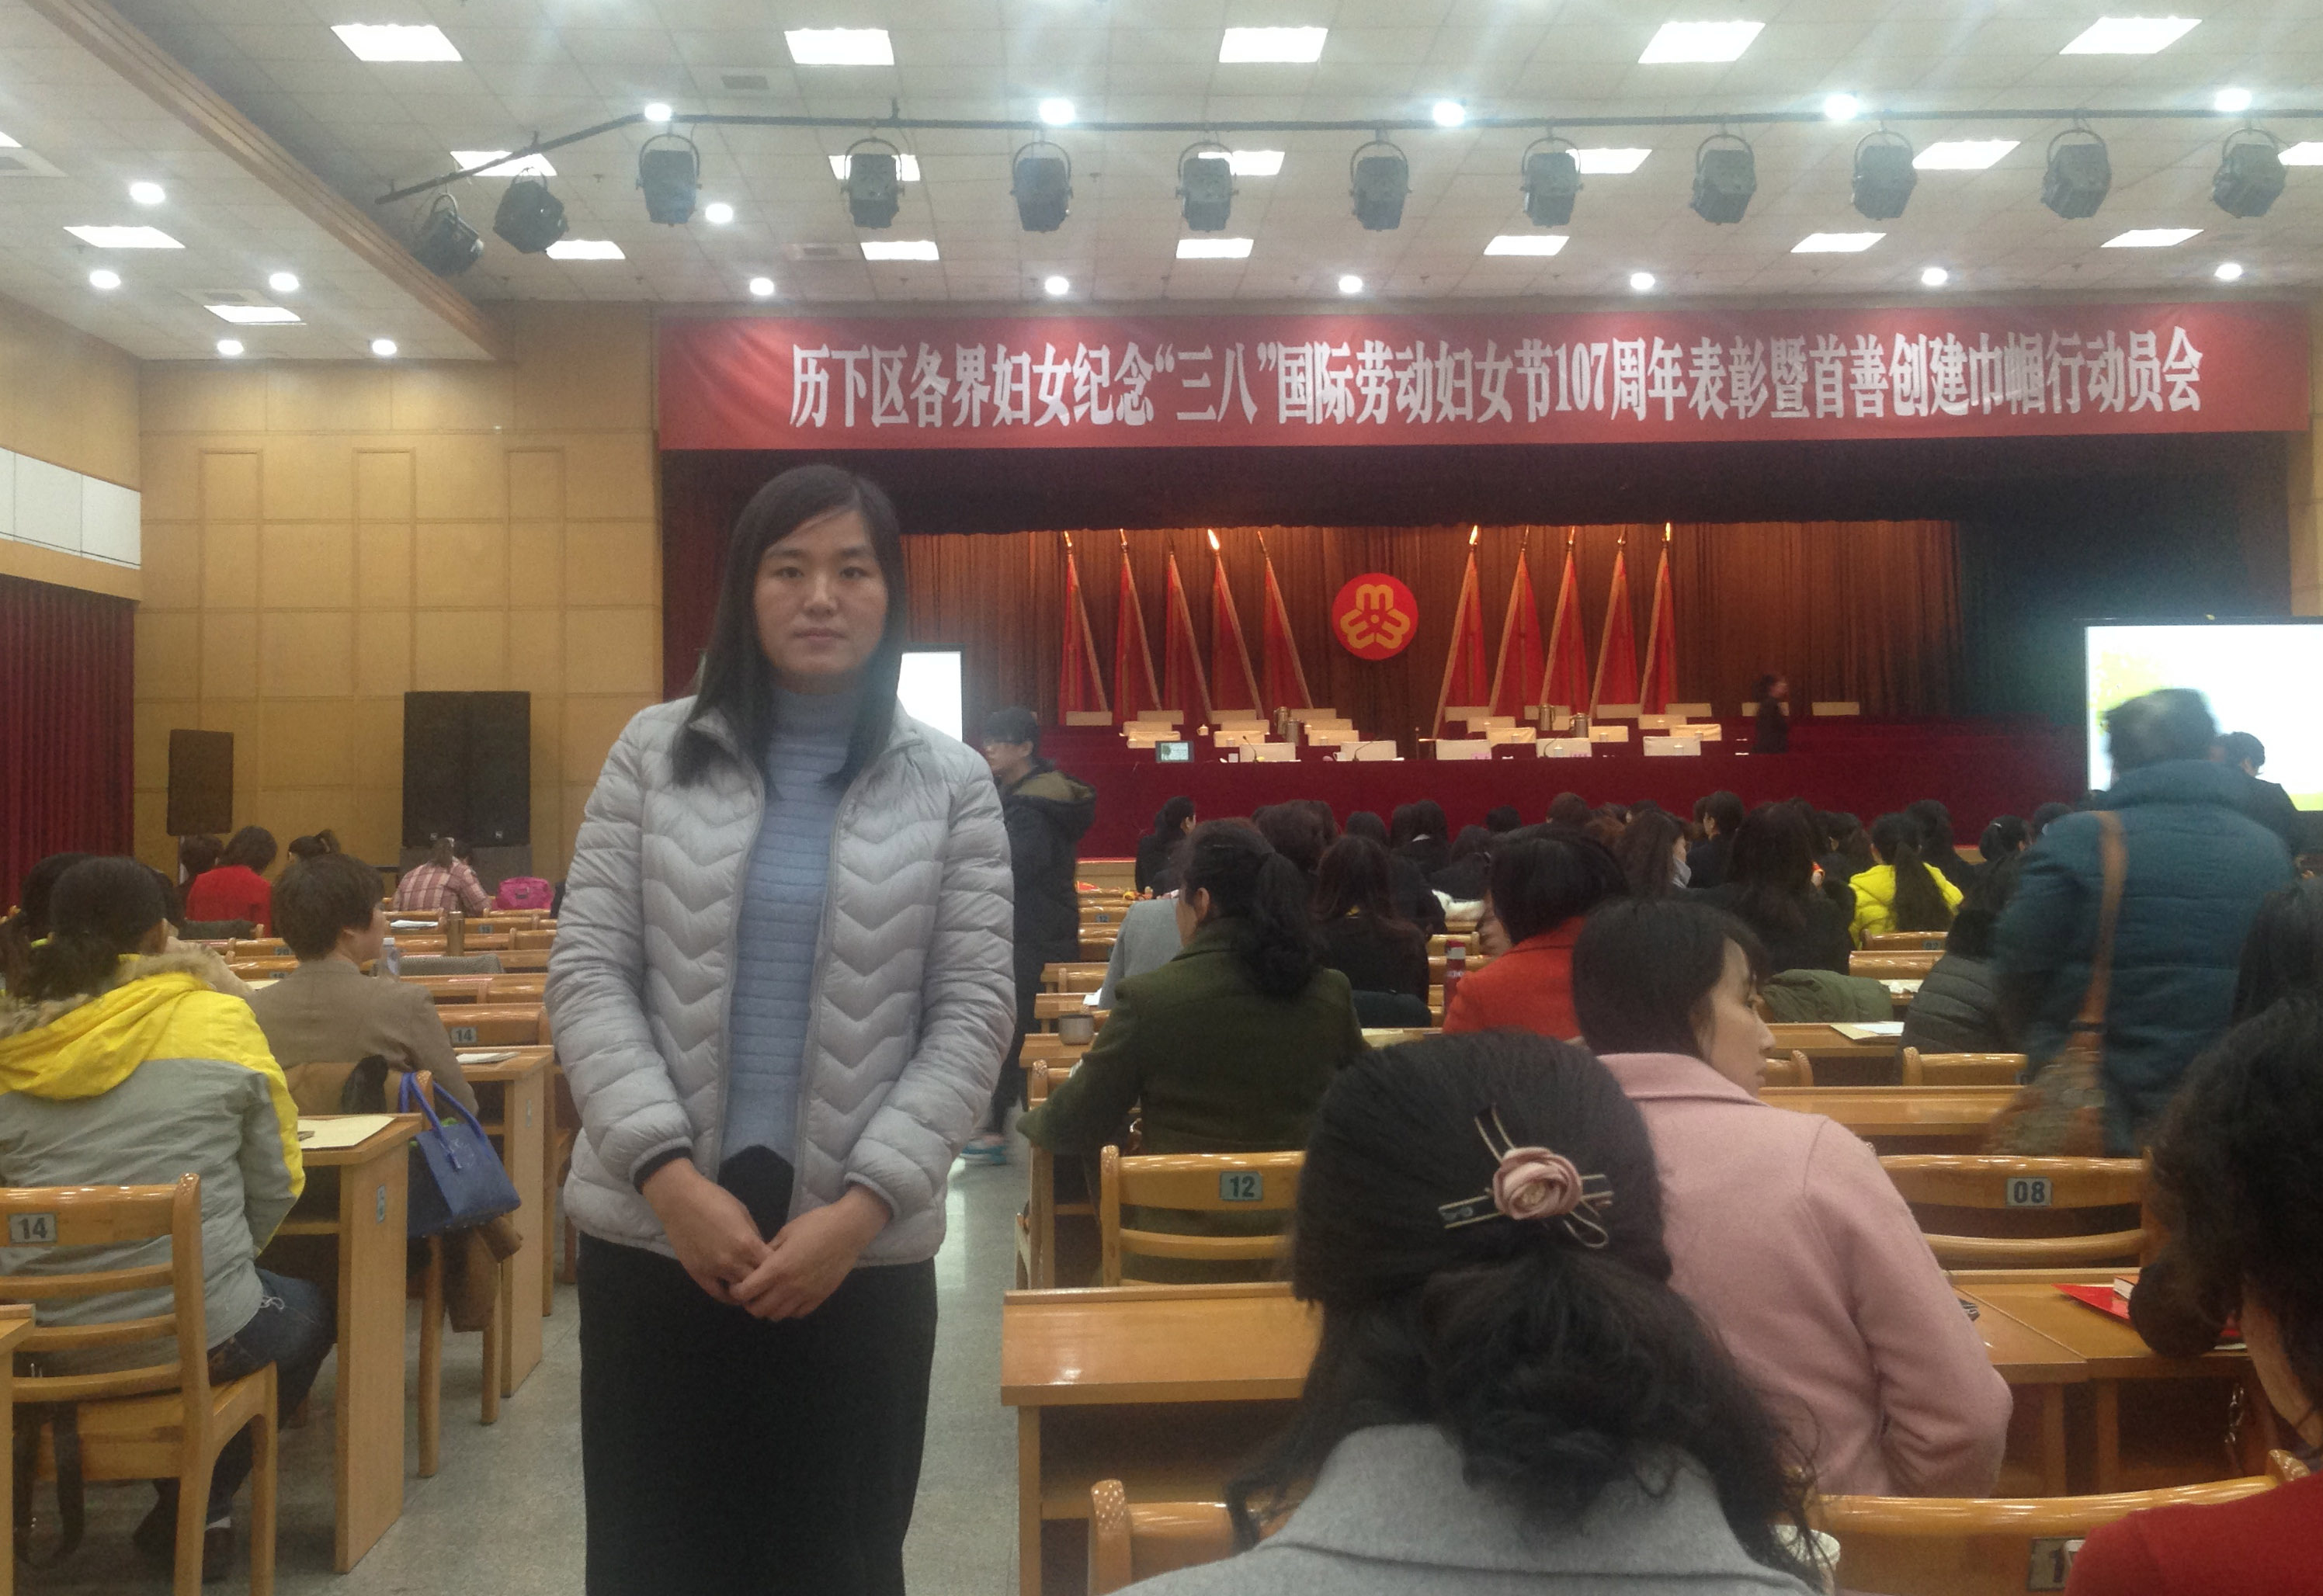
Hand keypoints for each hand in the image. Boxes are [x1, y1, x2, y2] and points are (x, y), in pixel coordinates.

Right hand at [640, 1159, 768, 1303]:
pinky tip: (733, 1292)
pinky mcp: (698, 1275)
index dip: (777, 1267)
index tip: (777, 1266)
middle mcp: (733, 1261)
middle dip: (764, 1281)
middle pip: (757, 1282)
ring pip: (739, 1292)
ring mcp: (714, 1270)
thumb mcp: (743, 1213)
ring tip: (752, 1287)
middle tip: (766, 1280)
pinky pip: (717, 1293)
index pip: (771, 1266)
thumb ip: (754, 1235)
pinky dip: (727, 1295)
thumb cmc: (715, 1200)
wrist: (681, 1201)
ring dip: (747, 1290)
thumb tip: (761, 1250)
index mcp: (747, 1244)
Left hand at [733, 1186, 890, 1320]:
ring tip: (771, 1295)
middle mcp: (789, 1286)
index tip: (737, 1284)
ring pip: (777, 1315)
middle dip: (750, 1303)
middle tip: (752, 1292)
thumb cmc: (816, 1225)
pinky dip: (789, 1309)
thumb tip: (757, 1263)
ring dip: (769, 1308)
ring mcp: (805, 1294)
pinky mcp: (819, 1298)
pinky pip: (797, 1314)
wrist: (848, 1230)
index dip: (736, 1291)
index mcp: (777, 1268)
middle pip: (759, 1310)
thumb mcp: (786, 1231)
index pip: (746, 1292)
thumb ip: (769, 1251)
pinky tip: (790, 1296)